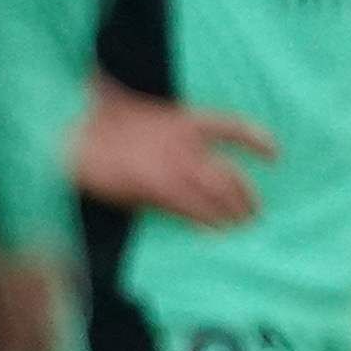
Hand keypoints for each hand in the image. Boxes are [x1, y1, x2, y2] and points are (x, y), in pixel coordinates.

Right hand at [71, 87, 277, 229]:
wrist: (75, 134)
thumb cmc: (99, 124)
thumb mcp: (138, 118)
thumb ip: (165, 137)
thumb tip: (181, 157)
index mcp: (182, 119)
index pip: (232, 128)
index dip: (257, 141)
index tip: (276, 154)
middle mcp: (184, 144)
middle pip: (229, 174)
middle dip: (246, 195)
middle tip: (256, 212)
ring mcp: (172, 166)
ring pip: (217, 194)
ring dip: (233, 213)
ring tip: (243, 227)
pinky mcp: (156, 188)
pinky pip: (191, 210)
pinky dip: (206, 222)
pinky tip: (216, 233)